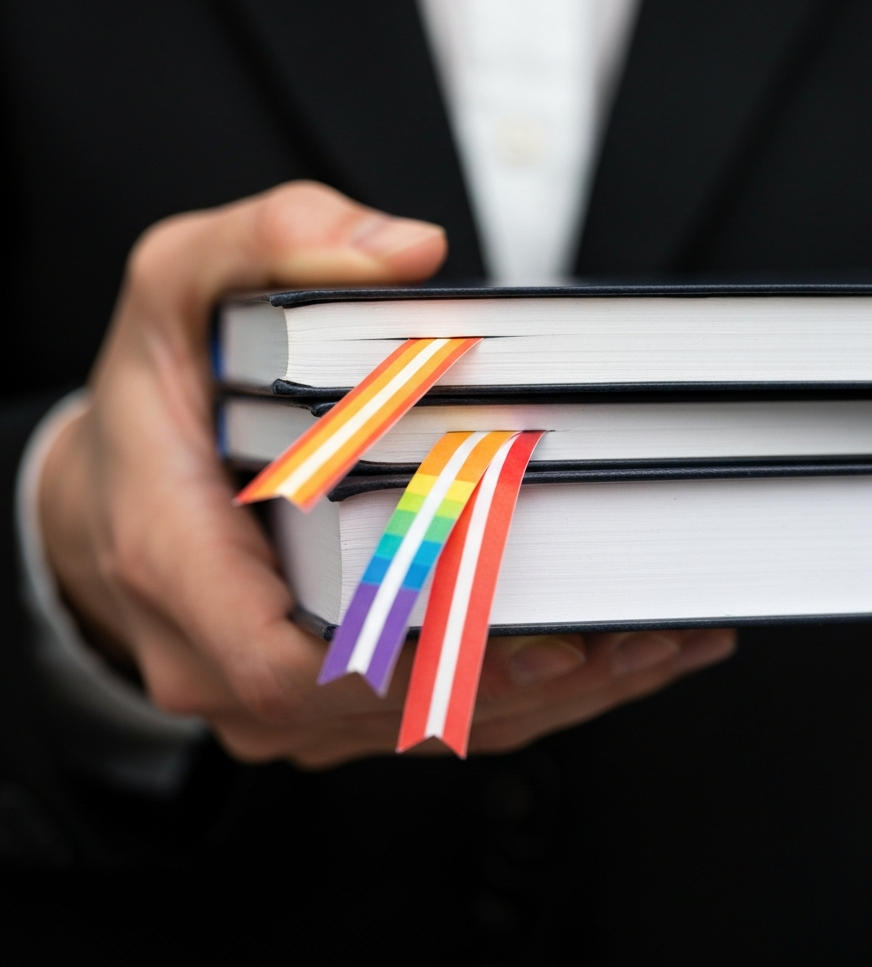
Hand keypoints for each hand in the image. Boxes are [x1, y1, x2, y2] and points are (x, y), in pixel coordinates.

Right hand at [38, 181, 735, 766]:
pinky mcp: (322, 700)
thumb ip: (279, 241)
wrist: (118, 486)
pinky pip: (425, 717)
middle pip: (386, 703)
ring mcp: (274, 695)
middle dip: (525, 672)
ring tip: (658, 640)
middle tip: (643, 624)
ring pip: (422, 724)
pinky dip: (523, 692)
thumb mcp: (182, 282)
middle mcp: (220, 656)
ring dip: (547, 693)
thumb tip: (403, 250)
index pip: (290, 657)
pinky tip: (610, 653)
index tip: (535, 624)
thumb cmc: (157, 391)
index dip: (415, 652)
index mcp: (178, 563)